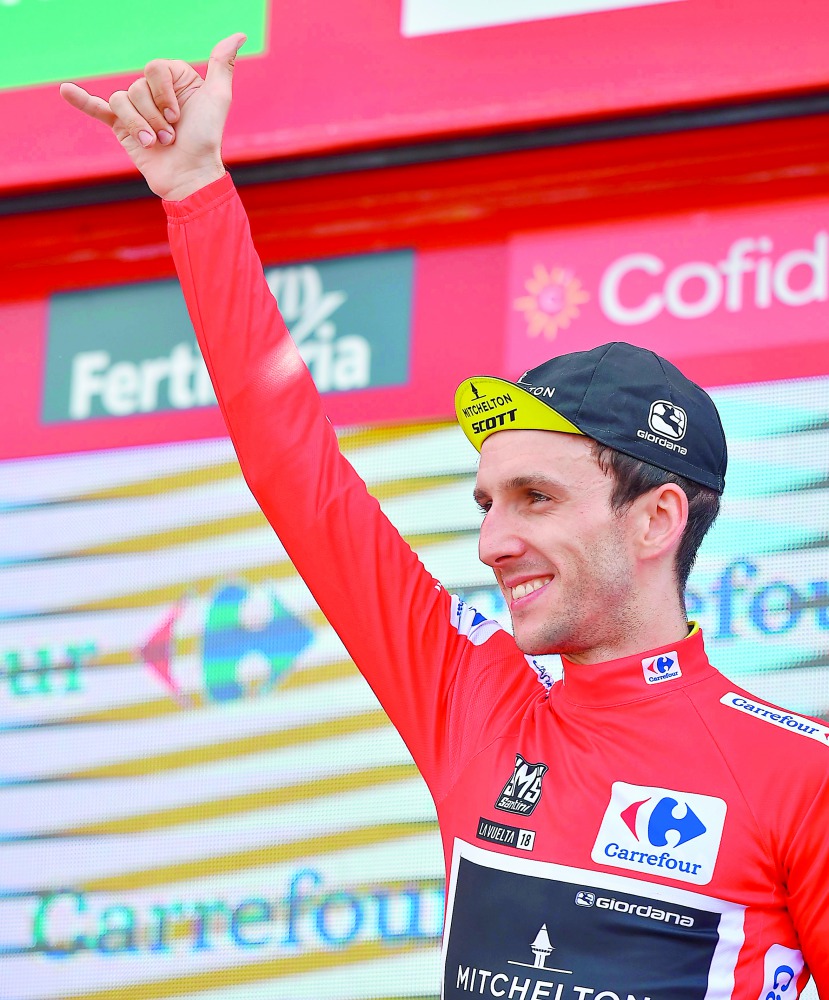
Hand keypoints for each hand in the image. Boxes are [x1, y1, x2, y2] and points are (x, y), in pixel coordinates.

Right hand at [59, 33, 245, 200]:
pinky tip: (65, 90)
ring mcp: (136, 109)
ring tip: (157, 144)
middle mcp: (153, 91)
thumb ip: (222, 65)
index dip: (165, 94)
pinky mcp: (121, 127)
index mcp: (173, 80)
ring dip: (141, 126)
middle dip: (155, 115)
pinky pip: (96, 108)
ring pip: (122, 101)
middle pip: (138, 87)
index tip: (179, 115)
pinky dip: (81, 100)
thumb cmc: (206, 139)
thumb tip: (238, 35)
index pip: (154, 69)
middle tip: (170, 135)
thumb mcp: (217, 98)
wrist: (189, 176)